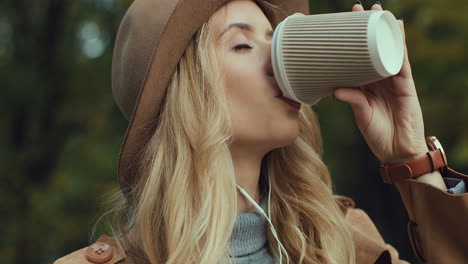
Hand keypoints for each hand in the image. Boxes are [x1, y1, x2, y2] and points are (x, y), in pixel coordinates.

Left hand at [333, 2, 428, 164]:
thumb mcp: (360, 114)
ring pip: (389, 51)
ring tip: (378, 12)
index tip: (341, 26)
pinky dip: (400, 46)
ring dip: (384, 31)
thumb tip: (335, 88)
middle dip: (367, 30)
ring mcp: (393, 81)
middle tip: (358, 10)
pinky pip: (403, 62)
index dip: (351, 44)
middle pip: (373, 50)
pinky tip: (397, 30)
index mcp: (366, 86)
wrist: (397, 151)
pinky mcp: (406, 86)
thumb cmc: (377, 134)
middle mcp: (379, 80)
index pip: (357, 60)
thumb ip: (352, 99)